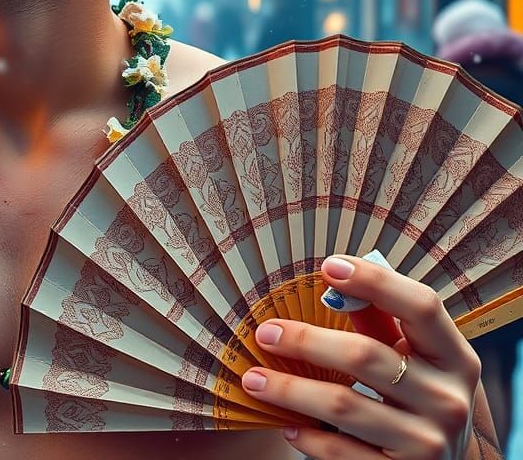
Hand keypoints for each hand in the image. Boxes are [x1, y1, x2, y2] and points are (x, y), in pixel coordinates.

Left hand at [241, 255, 482, 459]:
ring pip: (344, 404)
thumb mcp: (416, 359)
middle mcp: (448, 399)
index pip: (422, 305)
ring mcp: (428, 442)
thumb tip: (334, 282)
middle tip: (265, 334)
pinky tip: (288, 426)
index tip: (327, 267)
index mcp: (454, 357)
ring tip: (254, 379)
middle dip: (305, 341)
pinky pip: (344, 453)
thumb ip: (380, 322)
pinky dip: (310, 437)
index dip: (375, 281)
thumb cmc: (421, 396)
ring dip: (290, 390)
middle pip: (365, 355)